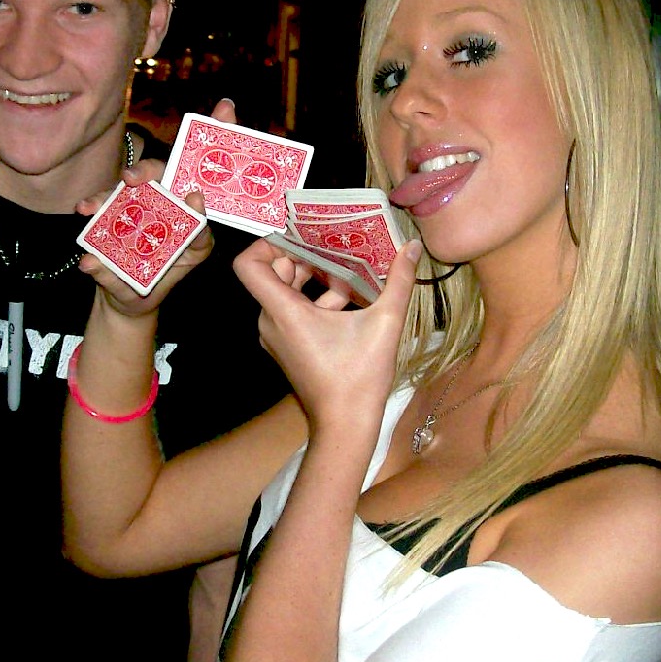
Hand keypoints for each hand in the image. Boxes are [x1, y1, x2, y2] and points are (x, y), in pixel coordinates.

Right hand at [77, 186, 213, 318]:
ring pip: (134, 188)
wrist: (126, 295)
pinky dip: (97, 202)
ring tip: (93, 204)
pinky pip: (112, 200)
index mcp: (189, 242)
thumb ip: (113, 279)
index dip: (197, 210)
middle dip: (150, 173)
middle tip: (130, 178)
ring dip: (112, 190)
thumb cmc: (142, 294)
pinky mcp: (124, 209)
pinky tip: (84, 208)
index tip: (192, 199)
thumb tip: (88, 262)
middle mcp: (171, 219)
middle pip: (167, 184)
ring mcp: (146, 210)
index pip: (198, 222)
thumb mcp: (133, 295)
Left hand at [233, 237, 422, 428]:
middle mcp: (271, 322)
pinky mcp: (286, 348)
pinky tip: (350, 302)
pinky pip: (290, 313)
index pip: (249, 265)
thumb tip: (411, 246)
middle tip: (333, 247)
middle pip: (272, 274)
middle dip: (302, 257)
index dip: (266, 243)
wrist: (345, 426)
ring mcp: (276, 337)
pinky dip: (314, 301)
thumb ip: (399, 281)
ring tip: (348, 276)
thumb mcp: (385, 324)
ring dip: (313, 280)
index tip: (298, 235)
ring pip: (284, 293)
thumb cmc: (359, 379)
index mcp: (284, 312)